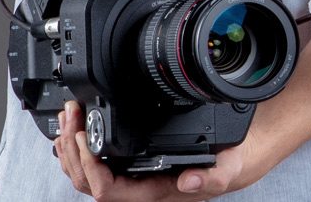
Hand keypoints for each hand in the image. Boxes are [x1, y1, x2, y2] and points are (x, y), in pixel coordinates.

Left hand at [54, 101, 266, 199]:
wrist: (241, 154)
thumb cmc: (231, 162)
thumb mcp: (231, 167)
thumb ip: (213, 176)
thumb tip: (188, 182)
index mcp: (158, 190)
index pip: (110, 192)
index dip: (91, 169)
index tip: (84, 137)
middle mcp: (142, 187)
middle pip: (90, 184)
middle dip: (73, 152)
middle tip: (71, 117)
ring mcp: (136, 175)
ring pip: (90, 174)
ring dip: (72, 147)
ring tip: (69, 118)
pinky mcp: (136, 161)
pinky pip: (100, 162)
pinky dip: (83, 145)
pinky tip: (78, 127)